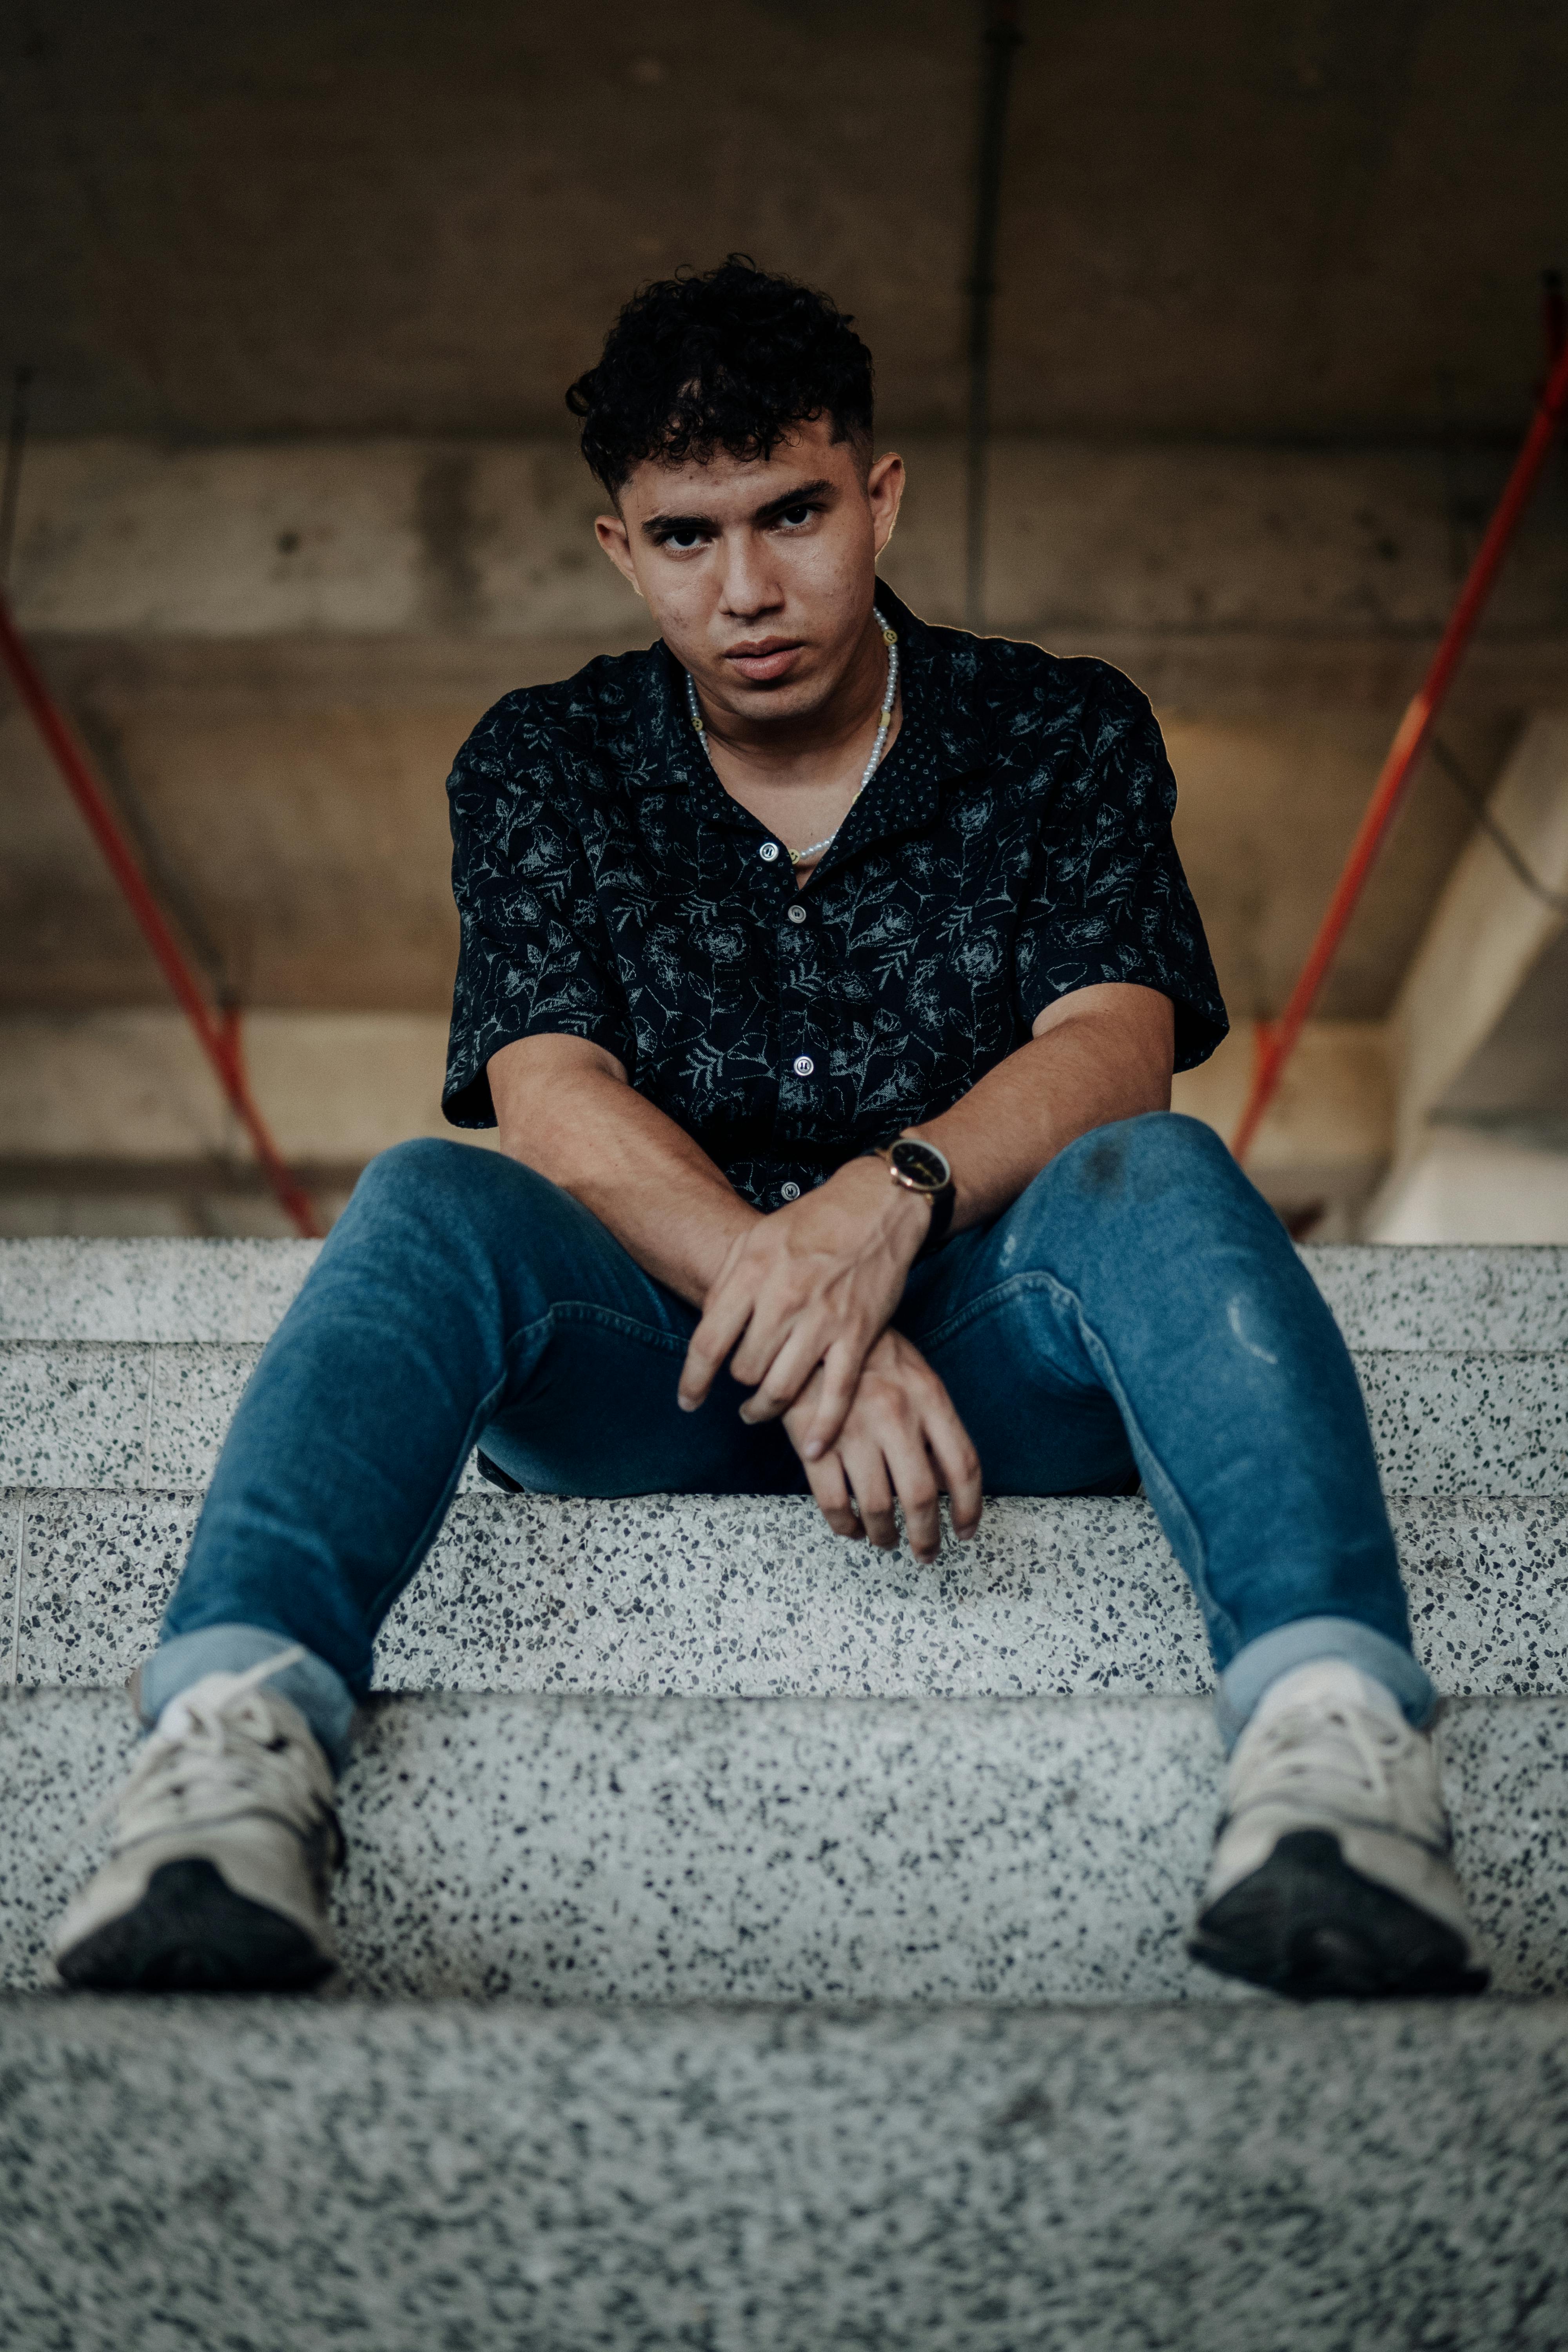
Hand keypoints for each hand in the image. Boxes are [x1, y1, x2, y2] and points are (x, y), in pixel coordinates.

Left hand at [678, 1156, 929, 1456]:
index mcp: (751, 1273)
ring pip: (781, 1388)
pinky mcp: (859, 1334)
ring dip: (766, 1409)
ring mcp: (823, 1319)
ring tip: (759, 1411)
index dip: (693, 1380)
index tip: (688, 1401)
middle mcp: (783, 1299)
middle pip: (745, 1370)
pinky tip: (810, 1445)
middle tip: (742, 1389)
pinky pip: (836, 1393)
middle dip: (739, 1385)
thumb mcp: (756, 1240)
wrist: (875, 1206)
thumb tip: (708, 1331)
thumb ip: (729, 1285)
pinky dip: (822, 1427)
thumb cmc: (812, 1222)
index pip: (709, 1342)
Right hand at [781, 1329, 981, 1564]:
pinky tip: (852, 1529)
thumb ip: (936, 1426)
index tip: (967, 1531)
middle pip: (921, 1496)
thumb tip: (949, 1483)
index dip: (970, 1507)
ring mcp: (854, 1432)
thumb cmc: (869, 1355)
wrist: (810, 1331)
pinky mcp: (816, 1445)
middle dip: (927, 1536)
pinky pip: (834, 1503)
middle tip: (927, 1553)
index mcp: (928, 1398)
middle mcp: (896, 1417)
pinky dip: (846, 1526)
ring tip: (887, 1541)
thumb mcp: (916, 1377)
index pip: (963, 1465)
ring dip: (885, 1536)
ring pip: (878, 1507)